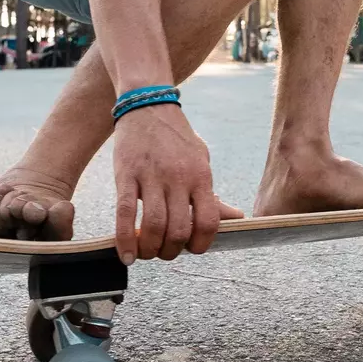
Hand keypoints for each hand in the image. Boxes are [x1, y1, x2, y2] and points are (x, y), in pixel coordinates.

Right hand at [112, 103, 224, 262]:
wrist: (147, 106)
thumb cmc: (177, 138)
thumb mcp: (201, 161)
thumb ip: (212, 194)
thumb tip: (237, 218)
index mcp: (201, 176)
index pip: (208, 221)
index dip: (200, 244)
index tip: (191, 249)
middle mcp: (178, 178)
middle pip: (179, 229)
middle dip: (172, 251)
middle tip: (164, 252)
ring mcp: (151, 176)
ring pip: (154, 226)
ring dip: (151, 249)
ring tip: (147, 253)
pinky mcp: (126, 175)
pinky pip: (125, 213)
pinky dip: (125, 240)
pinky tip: (127, 256)